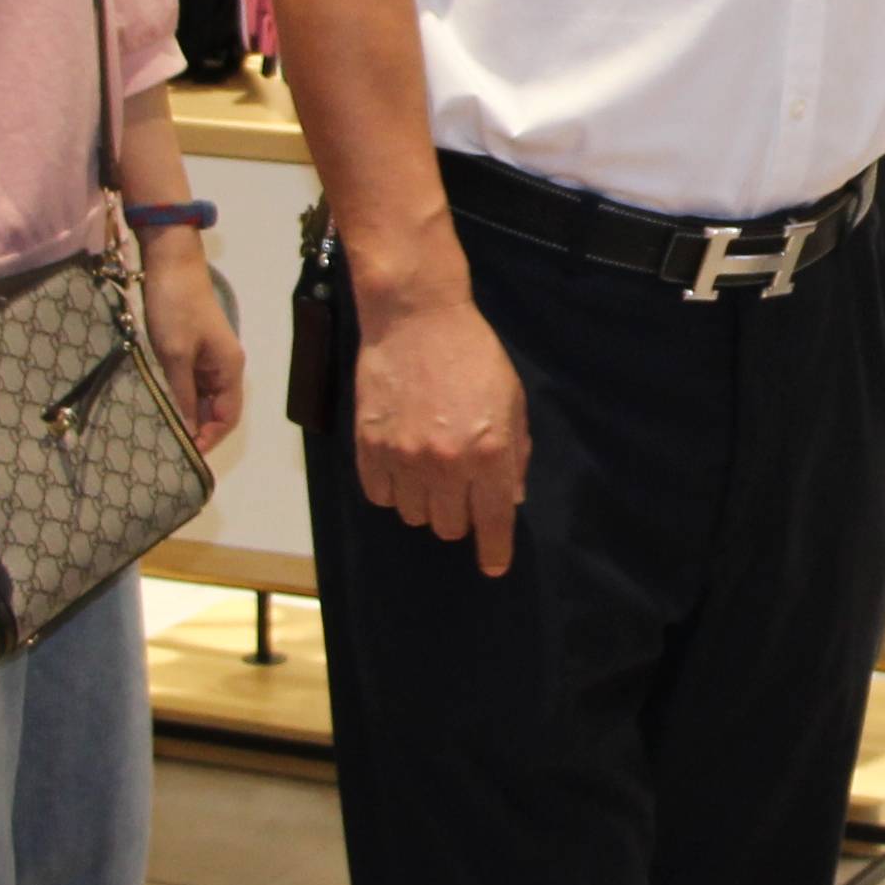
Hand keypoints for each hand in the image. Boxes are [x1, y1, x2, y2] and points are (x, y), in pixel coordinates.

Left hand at [143, 234, 245, 449]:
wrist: (170, 264)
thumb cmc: (176, 308)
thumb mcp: (175, 355)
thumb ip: (181, 396)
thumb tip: (185, 434)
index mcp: (229, 369)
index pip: (227, 417)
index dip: (208, 439)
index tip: (182, 455)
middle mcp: (223, 367)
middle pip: (215, 411)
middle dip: (195, 430)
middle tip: (164, 448)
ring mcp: (207, 359)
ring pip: (200, 399)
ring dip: (183, 414)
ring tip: (158, 431)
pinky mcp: (191, 351)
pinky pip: (188, 384)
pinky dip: (176, 397)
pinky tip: (157, 405)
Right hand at [354, 283, 529, 574]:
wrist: (416, 319)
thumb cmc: (472, 356)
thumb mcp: (512, 402)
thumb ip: (515, 455)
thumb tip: (510, 499)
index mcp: (489, 453)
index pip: (493, 522)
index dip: (494, 550)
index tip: (493, 565)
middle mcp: (447, 463)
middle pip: (450, 527)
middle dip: (459, 515)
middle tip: (459, 487)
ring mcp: (404, 458)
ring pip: (414, 516)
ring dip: (425, 502)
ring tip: (428, 468)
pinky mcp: (369, 447)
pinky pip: (380, 496)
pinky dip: (392, 489)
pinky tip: (401, 463)